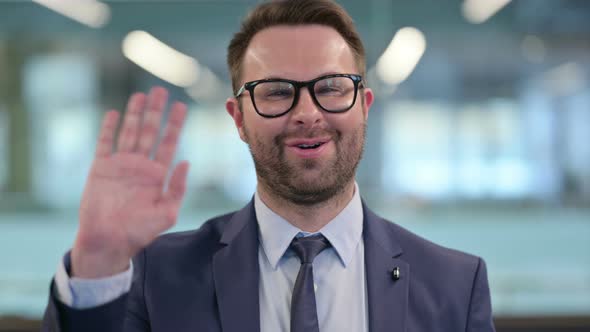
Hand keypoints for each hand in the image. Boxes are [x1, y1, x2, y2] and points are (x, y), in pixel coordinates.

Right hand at [71, 87, 188, 277]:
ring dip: (135, 114)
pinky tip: (113, 113)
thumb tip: (186, 161)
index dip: (175, 125)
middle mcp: (140, 166)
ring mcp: (120, 165)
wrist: (108, 242)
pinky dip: (108, 128)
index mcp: (157, 175)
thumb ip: (177, 188)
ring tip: (141, 95)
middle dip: (156, 111)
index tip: (181, 106)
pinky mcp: (100, 168)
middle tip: (161, 91)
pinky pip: (105, 144)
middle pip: (150, 132)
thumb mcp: (167, 213)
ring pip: (129, 132)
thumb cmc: (139, 231)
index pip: (168, 144)